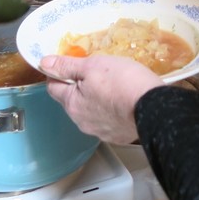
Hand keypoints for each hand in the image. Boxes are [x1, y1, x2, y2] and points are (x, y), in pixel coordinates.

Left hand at [39, 54, 163, 143]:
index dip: (58, 73)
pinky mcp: (118, 136)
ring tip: (113, 86)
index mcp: (72, 104)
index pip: (53, 87)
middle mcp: (82, 122)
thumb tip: (44, 63)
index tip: (69, 64)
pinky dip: (111, 111)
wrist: (154, 108)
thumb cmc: (123, 83)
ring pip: (90, 112)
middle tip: (96, 73)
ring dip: (95, 100)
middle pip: (72, 100)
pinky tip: (123, 101)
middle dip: (79, 87)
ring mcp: (100, 131)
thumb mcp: (93, 66)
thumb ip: (67, 66)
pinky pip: (108, 121)